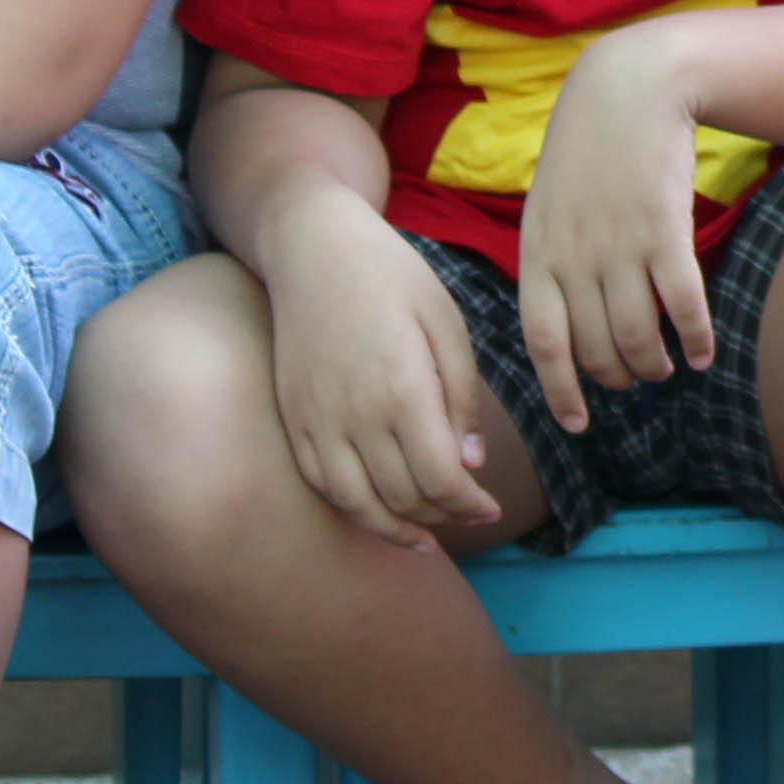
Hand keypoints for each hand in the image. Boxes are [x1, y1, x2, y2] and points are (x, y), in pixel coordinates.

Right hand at [264, 194, 506, 545]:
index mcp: (404, 390)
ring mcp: (317, 421)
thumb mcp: (446, 324)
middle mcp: (355, 416)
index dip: (469, 506)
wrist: (313, 249)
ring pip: (357, 503)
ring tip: (426, 534)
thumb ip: (460, 398)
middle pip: (403, 498)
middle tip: (469, 515)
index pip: (441, 480)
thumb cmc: (393, 278)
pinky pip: (321, 484)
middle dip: (443, 517)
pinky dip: (351, 507)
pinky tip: (376, 510)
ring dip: (395, 528)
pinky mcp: (292, 419)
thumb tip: (471, 463)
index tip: (490, 508)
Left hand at [519, 29, 716, 433]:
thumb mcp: (548, 206)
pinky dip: (697, 337)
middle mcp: (574, 259)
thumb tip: (562, 322)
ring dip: (656, 365)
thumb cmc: (588, 150)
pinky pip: (684, 304)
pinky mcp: (665, 232)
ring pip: (640, 335)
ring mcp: (620, 247)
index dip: (561, 390)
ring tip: (668, 370)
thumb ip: (550, 262)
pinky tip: (706, 352)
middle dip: (616, 377)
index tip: (578, 424)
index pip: (544, 344)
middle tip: (635, 381)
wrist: (629, 90)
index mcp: (537, 255)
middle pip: (596, 348)